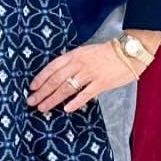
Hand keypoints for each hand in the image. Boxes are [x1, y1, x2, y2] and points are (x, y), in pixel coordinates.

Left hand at [28, 39, 142, 113]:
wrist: (129, 51)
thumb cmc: (107, 53)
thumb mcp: (86, 53)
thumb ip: (73, 62)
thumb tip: (58, 76)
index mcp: (74, 55)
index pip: (52, 67)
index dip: (40, 78)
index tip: (31, 87)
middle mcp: (79, 64)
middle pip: (56, 79)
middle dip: (42, 91)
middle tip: (31, 101)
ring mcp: (90, 73)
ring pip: (67, 88)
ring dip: (53, 99)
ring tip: (43, 108)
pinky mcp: (102, 83)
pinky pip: (85, 94)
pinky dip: (75, 102)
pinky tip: (66, 109)